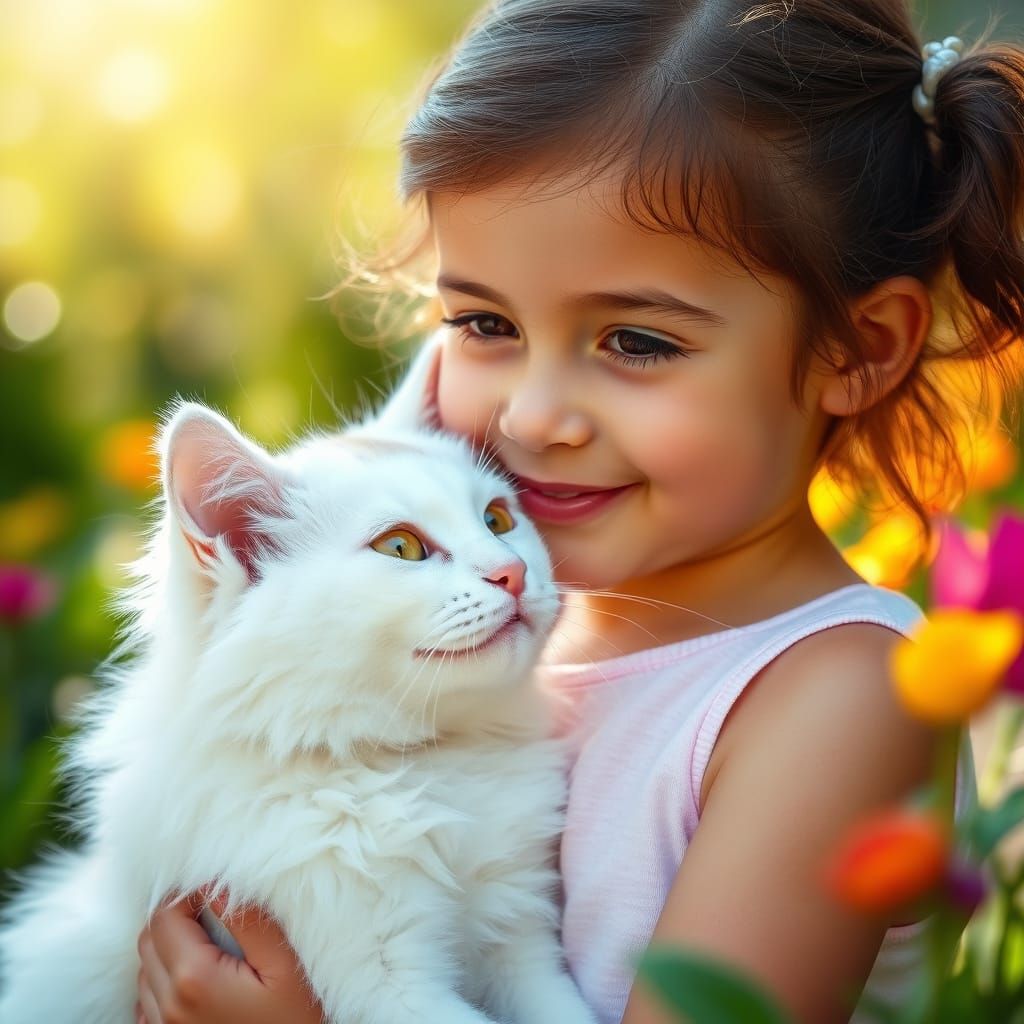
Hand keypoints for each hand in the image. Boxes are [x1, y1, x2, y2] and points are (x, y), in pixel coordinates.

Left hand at [136, 889, 324, 1023]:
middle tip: (211, 913)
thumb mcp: (284, 964)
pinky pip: (148, 1002)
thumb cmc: (295, 1018)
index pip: (164, 916)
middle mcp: (169, 1005)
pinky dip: (163, 981)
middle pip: (149, 939)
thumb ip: (249, 921)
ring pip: (145, 969)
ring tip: (208, 944)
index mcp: (194, 978)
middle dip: (174, 917)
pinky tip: (196, 978)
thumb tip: (217, 886)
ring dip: (168, 948)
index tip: (214, 890)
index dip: (186, 894)